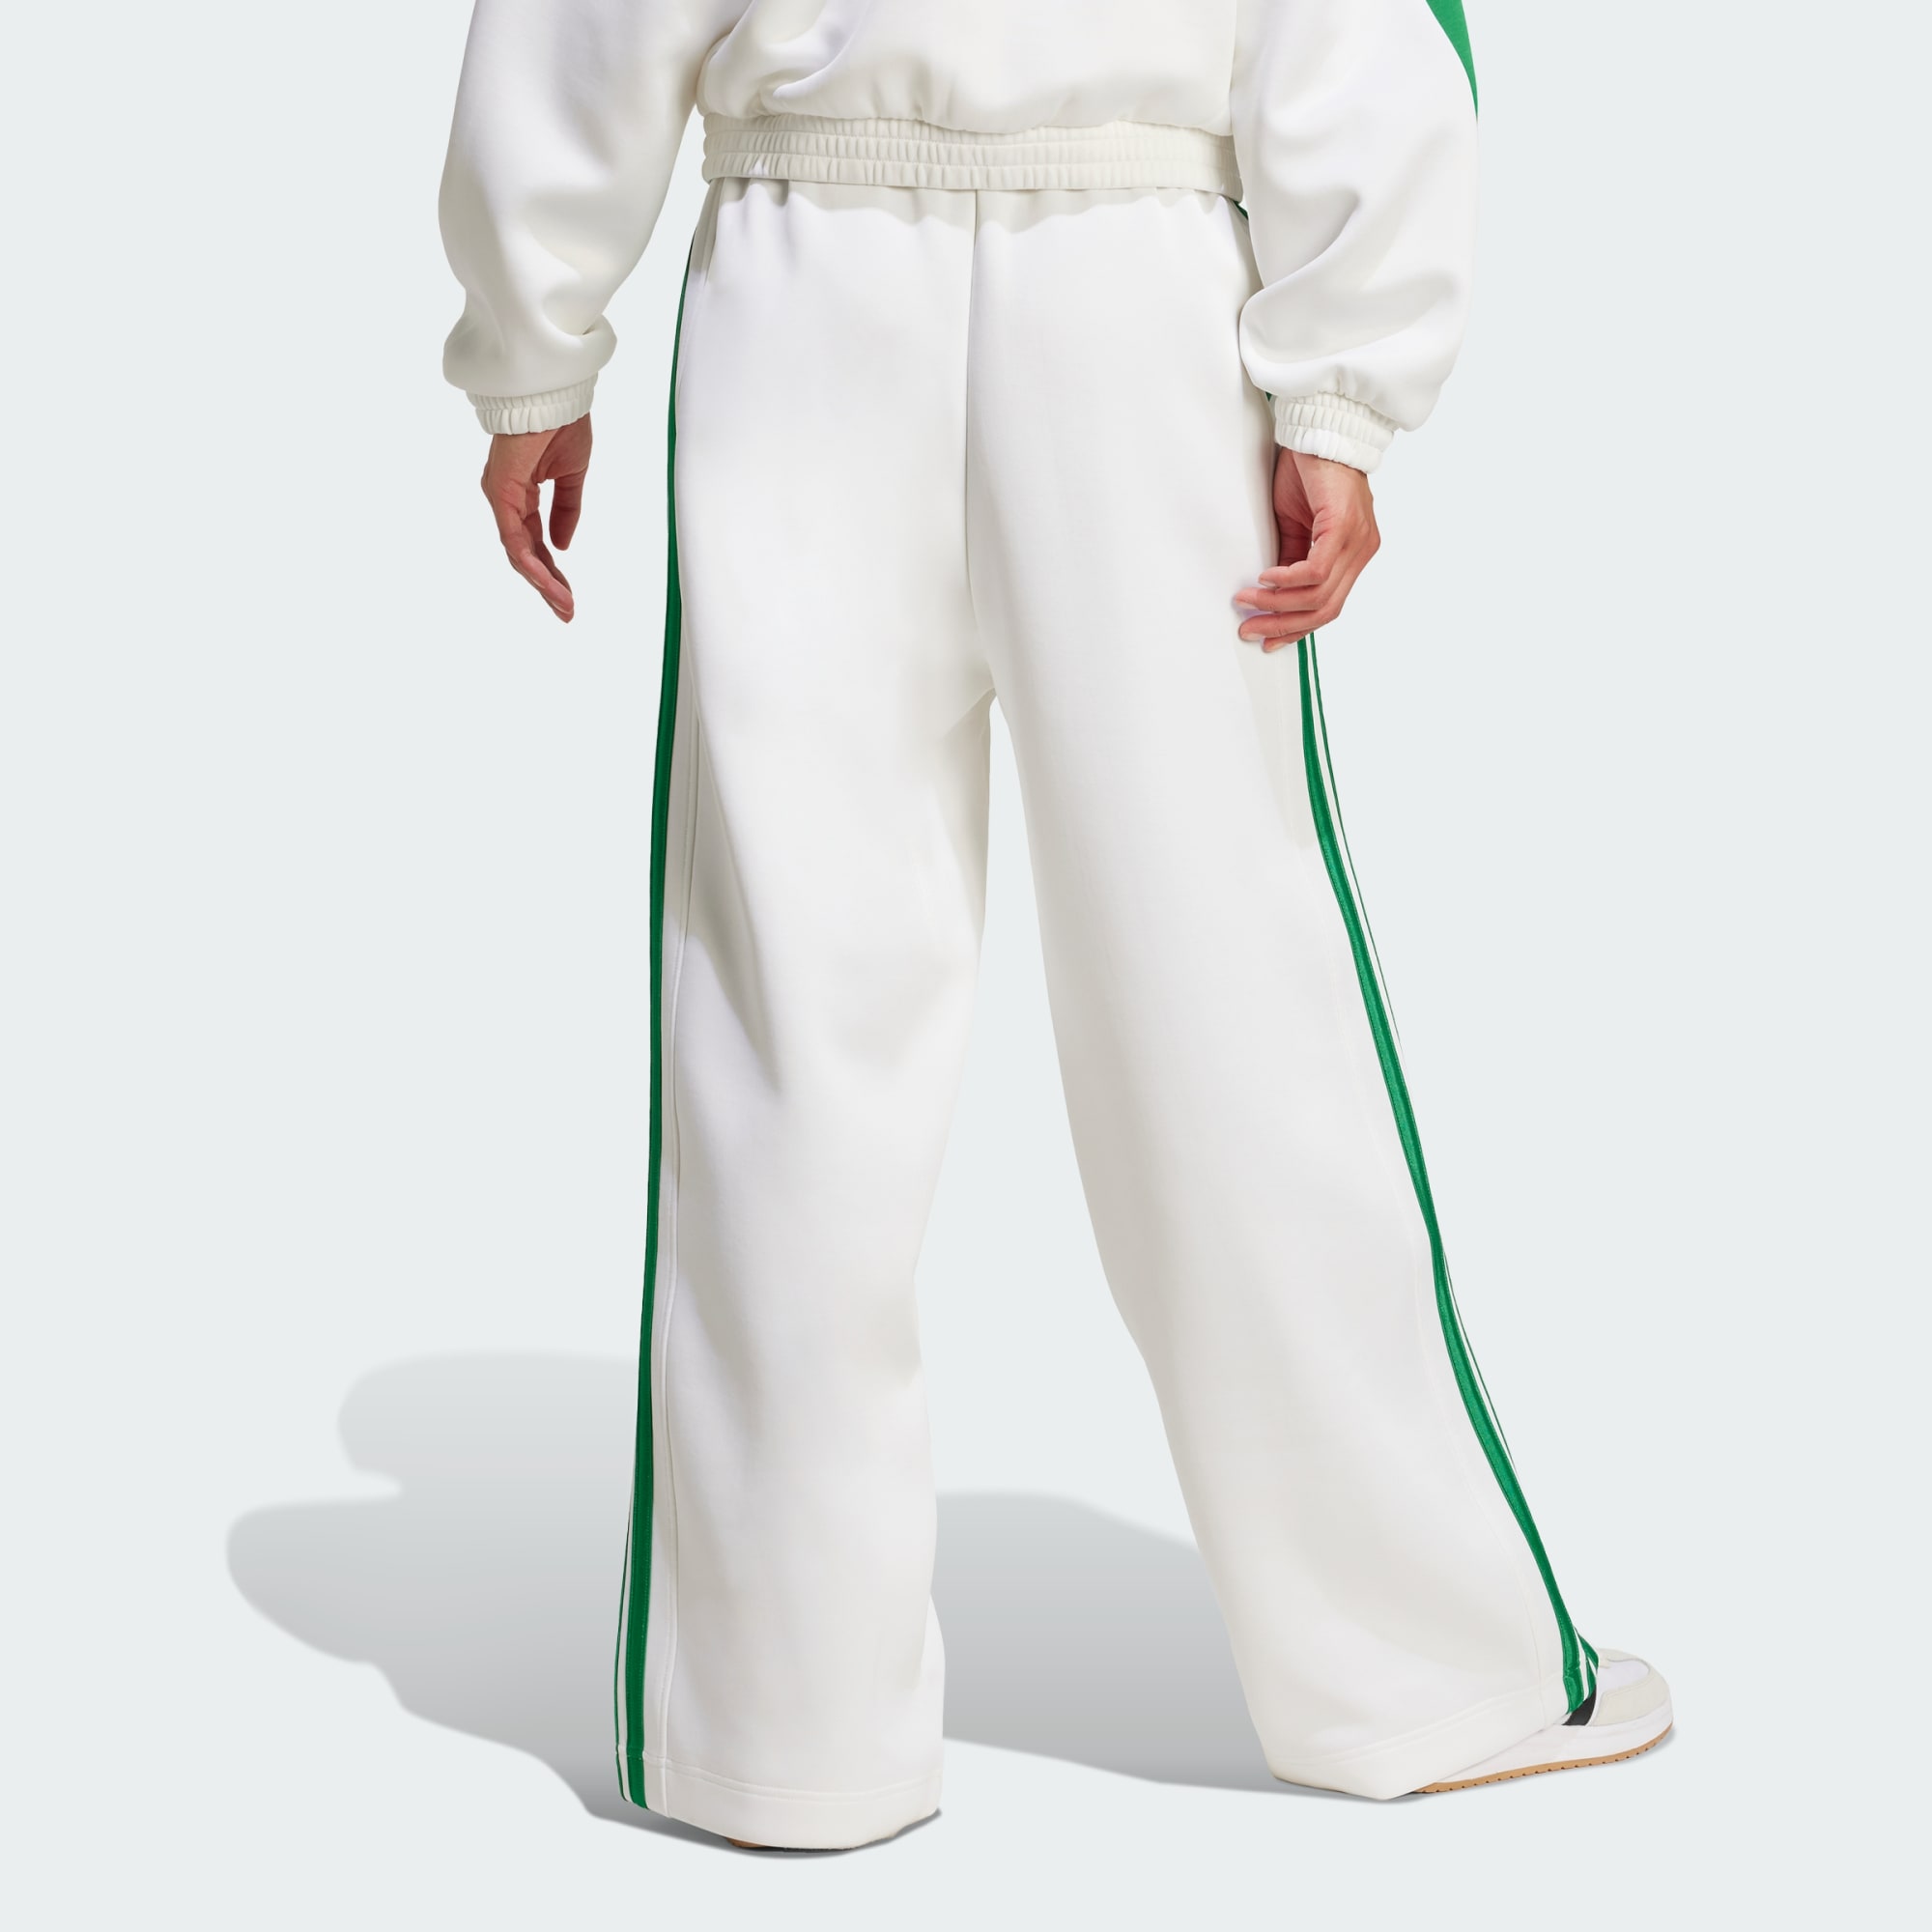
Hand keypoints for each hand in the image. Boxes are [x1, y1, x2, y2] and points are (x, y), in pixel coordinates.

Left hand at [481, 416, 593, 622]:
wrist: (553, 393)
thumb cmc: (560, 422)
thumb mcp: (571, 477)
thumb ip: (566, 511)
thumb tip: (563, 546)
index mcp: (521, 494)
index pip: (535, 543)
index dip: (552, 572)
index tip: (568, 596)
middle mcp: (507, 499)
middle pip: (524, 554)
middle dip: (547, 585)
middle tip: (566, 611)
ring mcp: (501, 497)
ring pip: (518, 552)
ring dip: (542, 581)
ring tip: (563, 604)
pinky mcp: (501, 492)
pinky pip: (514, 537)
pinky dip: (531, 561)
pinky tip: (548, 580)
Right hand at [1235, 449, 1379, 651]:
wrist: (1320, 430)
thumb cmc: (1309, 472)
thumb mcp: (1295, 525)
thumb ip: (1291, 559)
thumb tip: (1272, 594)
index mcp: (1353, 554)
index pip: (1329, 607)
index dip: (1297, 628)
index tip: (1267, 638)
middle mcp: (1362, 551)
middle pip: (1326, 609)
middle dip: (1284, 625)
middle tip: (1251, 629)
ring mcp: (1357, 541)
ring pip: (1319, 595)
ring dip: (1277, 604)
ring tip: (1248, 602)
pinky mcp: (1344, 527)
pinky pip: (1315, 570)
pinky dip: (1287, 581)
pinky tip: (1265, 579)